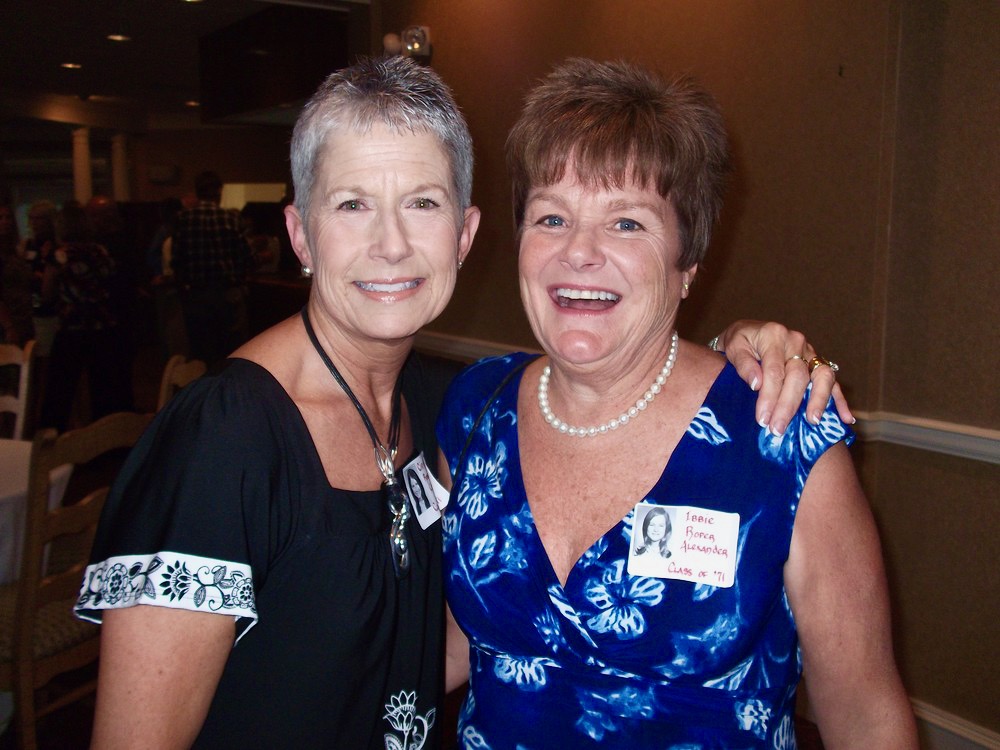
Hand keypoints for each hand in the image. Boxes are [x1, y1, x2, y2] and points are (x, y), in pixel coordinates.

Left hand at [716, 321, 854, 434]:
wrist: (749, 333)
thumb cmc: (739, 342)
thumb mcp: (733, 347)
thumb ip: (743, 364)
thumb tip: (757, 383)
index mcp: (774, 335)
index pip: (774, 370)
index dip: (769, 396)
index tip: (762, 419)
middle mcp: (796, 341)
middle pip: (798, 376)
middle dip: (788, 405)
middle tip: (778, 429)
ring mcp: (810, 352)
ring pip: (823, 376)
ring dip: (819, 400)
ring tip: (813, 422)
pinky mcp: (818, 363)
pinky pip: (832, 381)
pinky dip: (840, 400)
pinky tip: (846, 418)